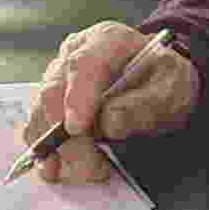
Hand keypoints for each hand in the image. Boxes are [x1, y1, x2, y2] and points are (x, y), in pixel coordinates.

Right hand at [22, 20, 203, 169]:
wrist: (159, 85)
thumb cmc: (163, 83)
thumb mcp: (171, 91)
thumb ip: (144, 105)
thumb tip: (109, 122)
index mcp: (107, 40)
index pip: (83, 64)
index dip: (76, 97)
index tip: (76, 129)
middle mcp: (74, 54)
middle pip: (53, 94)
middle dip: (68, 138)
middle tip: (94, 167)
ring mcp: (57, 77)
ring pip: (40, 116)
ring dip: (59, 151)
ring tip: (91, 169)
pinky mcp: (49, 102)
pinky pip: (37, 130)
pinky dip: (48, 154)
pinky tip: (66, 169)